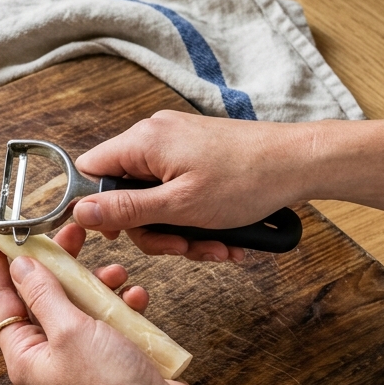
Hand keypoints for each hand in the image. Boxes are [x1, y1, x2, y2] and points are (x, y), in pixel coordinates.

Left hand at [0, 232, 213, 384]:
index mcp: (25, 355)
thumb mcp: (70, 330)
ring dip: (96, 284)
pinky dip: (120, 305)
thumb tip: (20, 266)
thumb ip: (43, 294)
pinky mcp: (110, 357)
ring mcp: (80, 358)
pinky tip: (135, 297)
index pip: (1, 300)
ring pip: (79, 305)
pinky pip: (108, 320)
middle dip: (58, 264)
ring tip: (116, 271)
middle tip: (70, 233)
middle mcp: (48, 356)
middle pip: (42, 297)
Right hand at [72, 110, 305, 261]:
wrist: (302, 162)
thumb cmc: (248, 179)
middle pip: (126, 193)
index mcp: (143, 142)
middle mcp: (156, 138)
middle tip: (181, 247)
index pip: (91, 170)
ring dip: (180, 231)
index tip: (118, 233)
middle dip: (153, 230)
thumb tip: (81, 212)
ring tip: (214, 246)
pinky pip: (179, 193)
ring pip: (156, 200)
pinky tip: (223, 237)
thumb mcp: (180, 206)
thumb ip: (126, 210)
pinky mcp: (198, 157)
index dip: (97, 206)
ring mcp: (178, 147)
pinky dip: (196, 218)